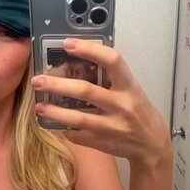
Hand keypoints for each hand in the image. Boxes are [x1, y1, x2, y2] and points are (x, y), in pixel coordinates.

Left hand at [31, 39, 171, 169]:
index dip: (89, 50)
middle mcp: (121, 105)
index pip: (112, 61)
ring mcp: (111, 126)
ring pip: (77, 117)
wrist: (151, 145)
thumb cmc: (138, 112)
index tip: (68, 44)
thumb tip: (76, 63)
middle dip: (57, 84)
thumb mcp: (131, 90)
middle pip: (85, 91)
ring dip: (54, 111)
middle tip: (38, 79)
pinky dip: (65, 128)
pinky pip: (77, 134)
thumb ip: (110, 79)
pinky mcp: (102, 142)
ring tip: (39, 105)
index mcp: (129, 87)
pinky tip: (57, 123)